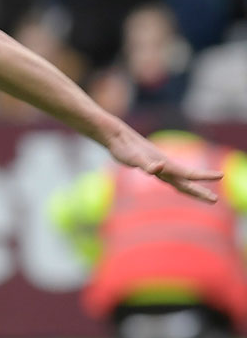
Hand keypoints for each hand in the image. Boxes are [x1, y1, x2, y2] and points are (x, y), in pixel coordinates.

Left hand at [107, 130, 223, 202]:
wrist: (116, 136)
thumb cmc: (125, 147)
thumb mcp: (134, 158)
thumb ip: (146, 164)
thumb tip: (158, 168)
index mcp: (164, 165)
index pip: (188, 174)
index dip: (204, 176)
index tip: (221, 176)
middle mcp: (163, 166)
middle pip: (185, 181)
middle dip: (199, 191)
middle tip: (215, 201)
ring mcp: (157, 166)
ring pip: (177, 180)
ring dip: (190, 188)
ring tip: (201, 195)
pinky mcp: (148, 165)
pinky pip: (165, 176)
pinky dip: (175, 181)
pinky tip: (175, 183)